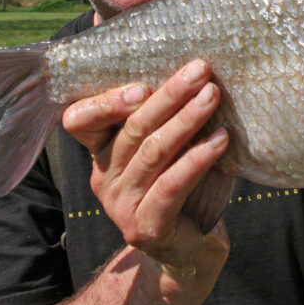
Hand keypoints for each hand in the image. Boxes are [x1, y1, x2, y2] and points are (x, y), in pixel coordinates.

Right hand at [62, 59, 229, 300]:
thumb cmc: (184, 181)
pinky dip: (199, 158)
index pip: (80, 119)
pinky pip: (172, 186)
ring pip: (153, 152)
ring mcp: (121, 204)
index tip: (143, 83)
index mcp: (103, 150)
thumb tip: (186, 59)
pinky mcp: (145, 227)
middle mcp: (105, 175)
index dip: (106, 101)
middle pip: (132, 128)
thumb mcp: (171, 141)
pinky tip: (222, 139)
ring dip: (187, 120)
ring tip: (214, 95)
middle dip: (169, 95)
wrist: (191, 245)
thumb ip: (169, 108)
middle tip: (200, 69)